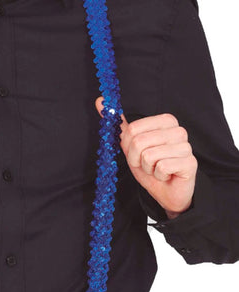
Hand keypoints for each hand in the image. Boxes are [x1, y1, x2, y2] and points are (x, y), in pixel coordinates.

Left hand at [95, 96, 196, 217]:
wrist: (166, 191)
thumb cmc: (149, 166)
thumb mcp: (130, 145)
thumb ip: (118, 124)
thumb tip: (100, 101)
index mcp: (165, 121)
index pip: (132, 130)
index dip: (128, 147)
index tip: (138, 154)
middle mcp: (178, 130)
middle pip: (138, 142)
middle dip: (136, 159)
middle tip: (147, 164)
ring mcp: (186, 146)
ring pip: (148, 156)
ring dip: (148, 168)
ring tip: (157, 169)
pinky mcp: (190, 162)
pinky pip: (161, 167)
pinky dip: (158, 176)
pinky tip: (166, 175)